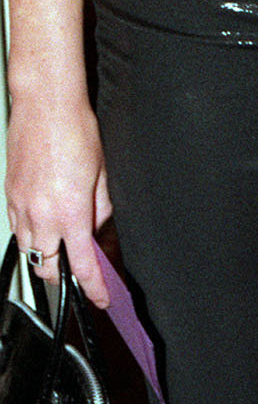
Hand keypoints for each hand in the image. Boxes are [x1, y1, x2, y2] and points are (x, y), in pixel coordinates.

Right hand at [5, 95, 112, 307]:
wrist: (45, 106)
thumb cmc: (75, 130)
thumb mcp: (102, 172)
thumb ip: (100, 207)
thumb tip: (98, 226)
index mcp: (70, 212)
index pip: (83, 265)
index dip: (95, 287)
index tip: (102, 297)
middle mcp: (41, 215)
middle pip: (47, 267)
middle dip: (63, 275)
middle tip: (78, 267)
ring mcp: (20, 206)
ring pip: (29, 250)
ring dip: (45, 255)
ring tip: (61, 244)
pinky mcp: (9, 196)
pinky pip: (18, 228)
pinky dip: (30, 234)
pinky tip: (42, 224)